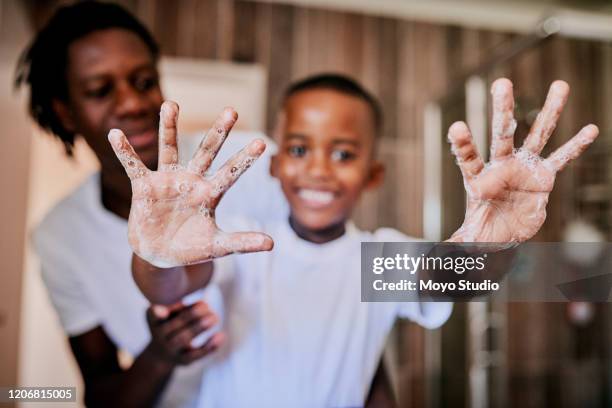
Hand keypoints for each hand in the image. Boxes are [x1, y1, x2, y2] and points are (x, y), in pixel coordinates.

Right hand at [108, 101, 273, 266]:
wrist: (160, 255)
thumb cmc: (191, 247)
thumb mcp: (217, 246)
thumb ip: (242, 242)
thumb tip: (272, 243)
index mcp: (210, 193)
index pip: (231, 172)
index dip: (245, 158)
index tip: (262, 142)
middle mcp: (191, 180)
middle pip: (207, 151)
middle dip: (219, 132)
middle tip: (232, 111)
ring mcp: (167, 181)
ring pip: (169, 149)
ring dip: (169, 128)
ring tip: (171, 104)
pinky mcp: (144, 187)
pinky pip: (134, 166)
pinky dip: (125, 152)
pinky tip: (116, 134)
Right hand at [147, 300, 223, 365]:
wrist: (161, 354)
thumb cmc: (170, 324)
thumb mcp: (170, 313)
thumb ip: (183, 307)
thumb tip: (203, 305)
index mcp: (153, 320)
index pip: (154, 314)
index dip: (163, 311)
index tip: (169, 309)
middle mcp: (158, 336)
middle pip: (176, 324)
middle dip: (193, 315)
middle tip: (208, 307)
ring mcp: (170, 350)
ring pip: (184, 338)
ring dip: (200, 327)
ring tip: (215, 318)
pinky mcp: (182, 361)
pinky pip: (196, 354)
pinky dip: (209, 346)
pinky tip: (221, 336)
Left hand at [448, 78, 598, 242]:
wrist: (504, 233)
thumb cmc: (481, 230)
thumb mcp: (466, 239)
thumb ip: (454, 244)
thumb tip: (432, 259)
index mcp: (478, 179)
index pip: (468, 158)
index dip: (463, 144)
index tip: (456, 127)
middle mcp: (501, 167)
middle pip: (502, 135)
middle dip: (502, 110)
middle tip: (502, 83)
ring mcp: (524, 169)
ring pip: (537, 135)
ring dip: (549, 111)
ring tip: (561, 85)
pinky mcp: (544, 178)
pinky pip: (562, 160)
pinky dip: (575, 147)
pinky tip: (590, 129)